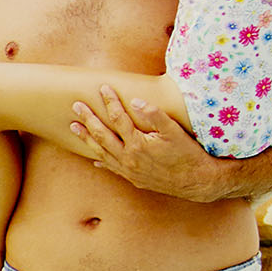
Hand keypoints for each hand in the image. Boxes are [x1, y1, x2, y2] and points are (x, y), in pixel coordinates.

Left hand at [71, 86, 233, 199]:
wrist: (197, 182)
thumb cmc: (188, 154)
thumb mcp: (174, 131)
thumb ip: (155, 115)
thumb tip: (137, 101)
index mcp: (138, 144)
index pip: (118, 118)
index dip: (110, 102)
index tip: (103, 88)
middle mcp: (129, 159)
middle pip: (102, 135)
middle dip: (88, 119)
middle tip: (76, 107)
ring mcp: (129, 171)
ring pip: (102, 153)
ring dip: (87, 139)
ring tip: (74, 127)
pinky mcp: (134, 179)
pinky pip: (112, 169)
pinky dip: (102, 162)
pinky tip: (94, 160)